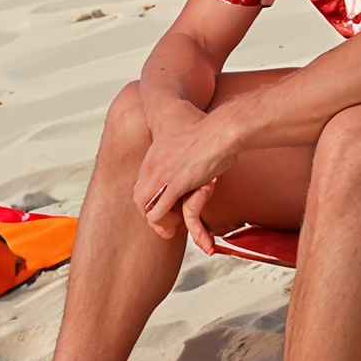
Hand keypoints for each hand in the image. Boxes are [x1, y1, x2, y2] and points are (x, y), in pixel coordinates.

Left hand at [132, 109, 238, 249]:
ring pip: (148, 208)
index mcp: (154, 155)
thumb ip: (180, 147)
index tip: (163, 210)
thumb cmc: (211, 129)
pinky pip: (160, 212)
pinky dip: (164, 223)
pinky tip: (175, 226)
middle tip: (165, 227)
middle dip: (151, 215)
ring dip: (159, 222)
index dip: (150, 201)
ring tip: (170, 230)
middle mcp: (154, 166)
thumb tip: (184, 155)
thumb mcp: (185, 135)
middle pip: (140, 199)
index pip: (142, 185)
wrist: (221, 129)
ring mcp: (164, 175)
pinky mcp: (178, 184)